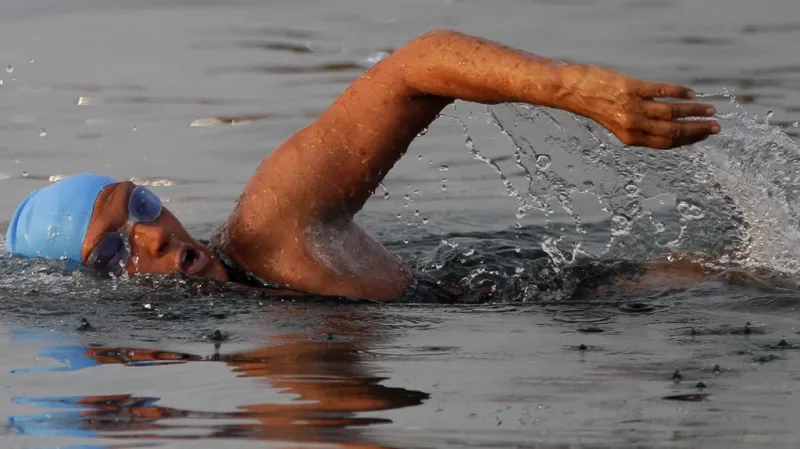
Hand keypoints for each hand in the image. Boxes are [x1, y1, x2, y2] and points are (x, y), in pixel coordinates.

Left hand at [565, 65, 719, 148]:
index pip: (665, 143)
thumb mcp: (616, 122)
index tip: (704, 137)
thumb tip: (666, 126)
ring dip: (693, 111)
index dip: (687, 141)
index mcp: (630, 138)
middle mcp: (632, 126)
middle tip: (716, 127)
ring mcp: (632, 107)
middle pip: (672, 131)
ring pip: (670, 112)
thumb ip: (638, 127)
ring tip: (709, 109)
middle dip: (697, 130)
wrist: (572, 90)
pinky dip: (678, 92)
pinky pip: (660, 91)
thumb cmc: (595, 105)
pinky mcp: (631, 88)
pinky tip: (690, 93)